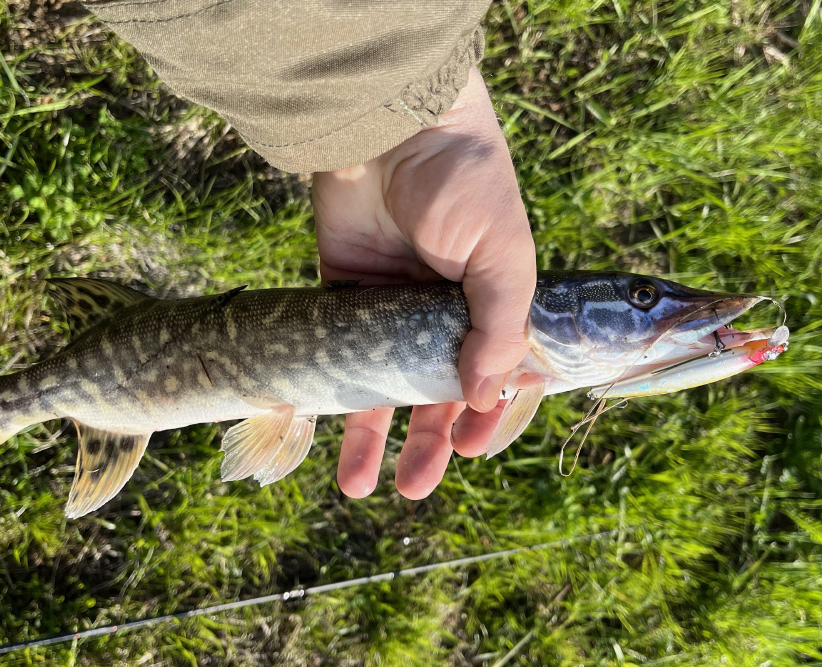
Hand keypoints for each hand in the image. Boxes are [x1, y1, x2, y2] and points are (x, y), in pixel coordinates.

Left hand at [313, 66, 535, 499]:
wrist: (394, 124)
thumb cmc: (465, 183)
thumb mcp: (502, 256)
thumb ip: (499, 327)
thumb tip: (478, 398)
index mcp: (491, 306)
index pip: (494, 379)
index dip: (483, 418)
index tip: (469, 447)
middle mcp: (440, 315)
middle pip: (432, 394)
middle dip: (426, 445)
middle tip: (413, 488)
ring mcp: (388, 308)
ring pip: (380, 386)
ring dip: (371, 436)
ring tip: (357, 486)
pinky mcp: (341, 293)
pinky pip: (335, 353)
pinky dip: (328, 390)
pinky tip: (318, 425)